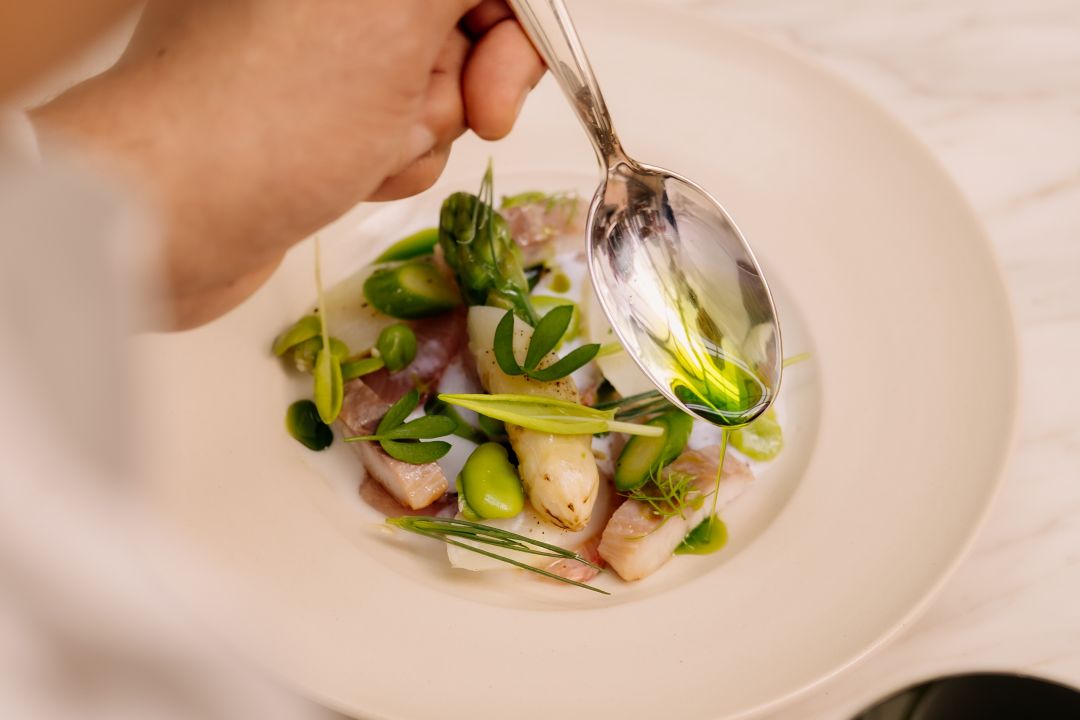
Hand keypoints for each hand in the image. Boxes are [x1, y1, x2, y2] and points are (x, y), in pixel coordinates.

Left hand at [32, 0, 543, 327]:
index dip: (509, 25)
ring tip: (364, 148)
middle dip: (457, 85)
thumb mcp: (394, 9)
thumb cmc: (268, 116)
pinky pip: (397, 129)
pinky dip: (390, 161)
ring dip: (421, 133)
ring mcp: (318, 51)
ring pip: (435, 88)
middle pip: (461, 28)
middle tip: (418, 115)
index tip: (502, 83)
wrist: (172, 220)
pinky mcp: (314, 110)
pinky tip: (348, 174)